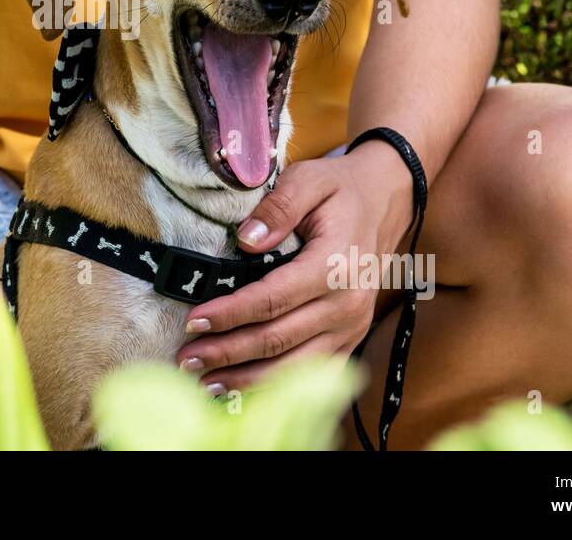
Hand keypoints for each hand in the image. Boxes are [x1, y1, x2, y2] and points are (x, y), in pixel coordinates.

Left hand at [175, 142, 413, 393]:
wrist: (384, 202)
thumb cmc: (339, 190)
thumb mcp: (309, 179)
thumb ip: (278, 207)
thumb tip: (246, 240)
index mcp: (335, 264)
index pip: (274, 298)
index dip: (232, 313)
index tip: (194, 321)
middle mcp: (348, 304)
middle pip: (279, 339)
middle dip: (229, 353)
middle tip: (186, 360)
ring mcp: (353, 327)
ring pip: (295, 366)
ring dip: (248, 380)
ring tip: (205, 384)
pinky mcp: (351, 339)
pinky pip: (313, 373)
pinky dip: (278, 389)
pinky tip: (244, 393)